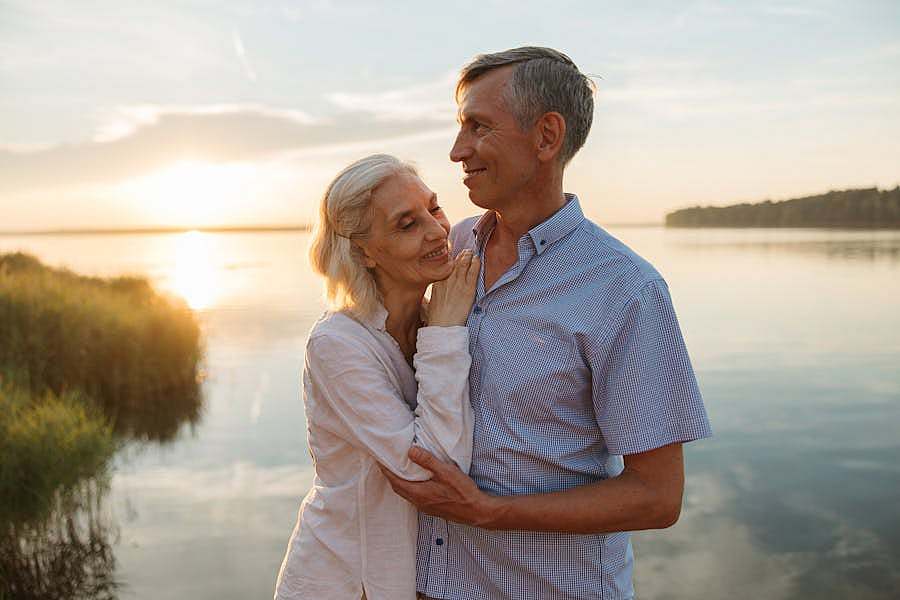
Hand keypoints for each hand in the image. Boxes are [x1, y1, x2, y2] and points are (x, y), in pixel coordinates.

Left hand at [379, 447, 496, 526]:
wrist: (477, 511)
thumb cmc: (463, 492)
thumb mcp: (446, 471)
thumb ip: (427, 461)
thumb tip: (410, 450)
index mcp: (419, 493)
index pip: (395, 481)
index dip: (385, 471)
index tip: (379, 460)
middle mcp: (419, 502)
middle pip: (398, 488)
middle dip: (390, 476)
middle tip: (386, 463)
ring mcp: (426, 507)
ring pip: (406, 493)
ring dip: (400, 482)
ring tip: (399, 469)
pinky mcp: (433, 508)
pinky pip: (414, 497)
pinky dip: (410, 487)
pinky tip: (416, 481)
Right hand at [427, 250, 478, 326]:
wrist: (443, 326)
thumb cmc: (436, 318)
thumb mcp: (428, 304)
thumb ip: (429, 297)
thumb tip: (427, 299)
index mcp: (436, 283)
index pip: (443, 267)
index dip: (449, 261)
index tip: (453, 257)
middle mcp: (446, 280)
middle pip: (453, 263)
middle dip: (460, 255)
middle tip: (465, 251)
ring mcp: (458, 283)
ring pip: (463, 264)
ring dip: (467, 256)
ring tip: (470, 253)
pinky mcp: (468, 289)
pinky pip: (473, 272)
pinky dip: (475, 264)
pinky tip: (477, 259)